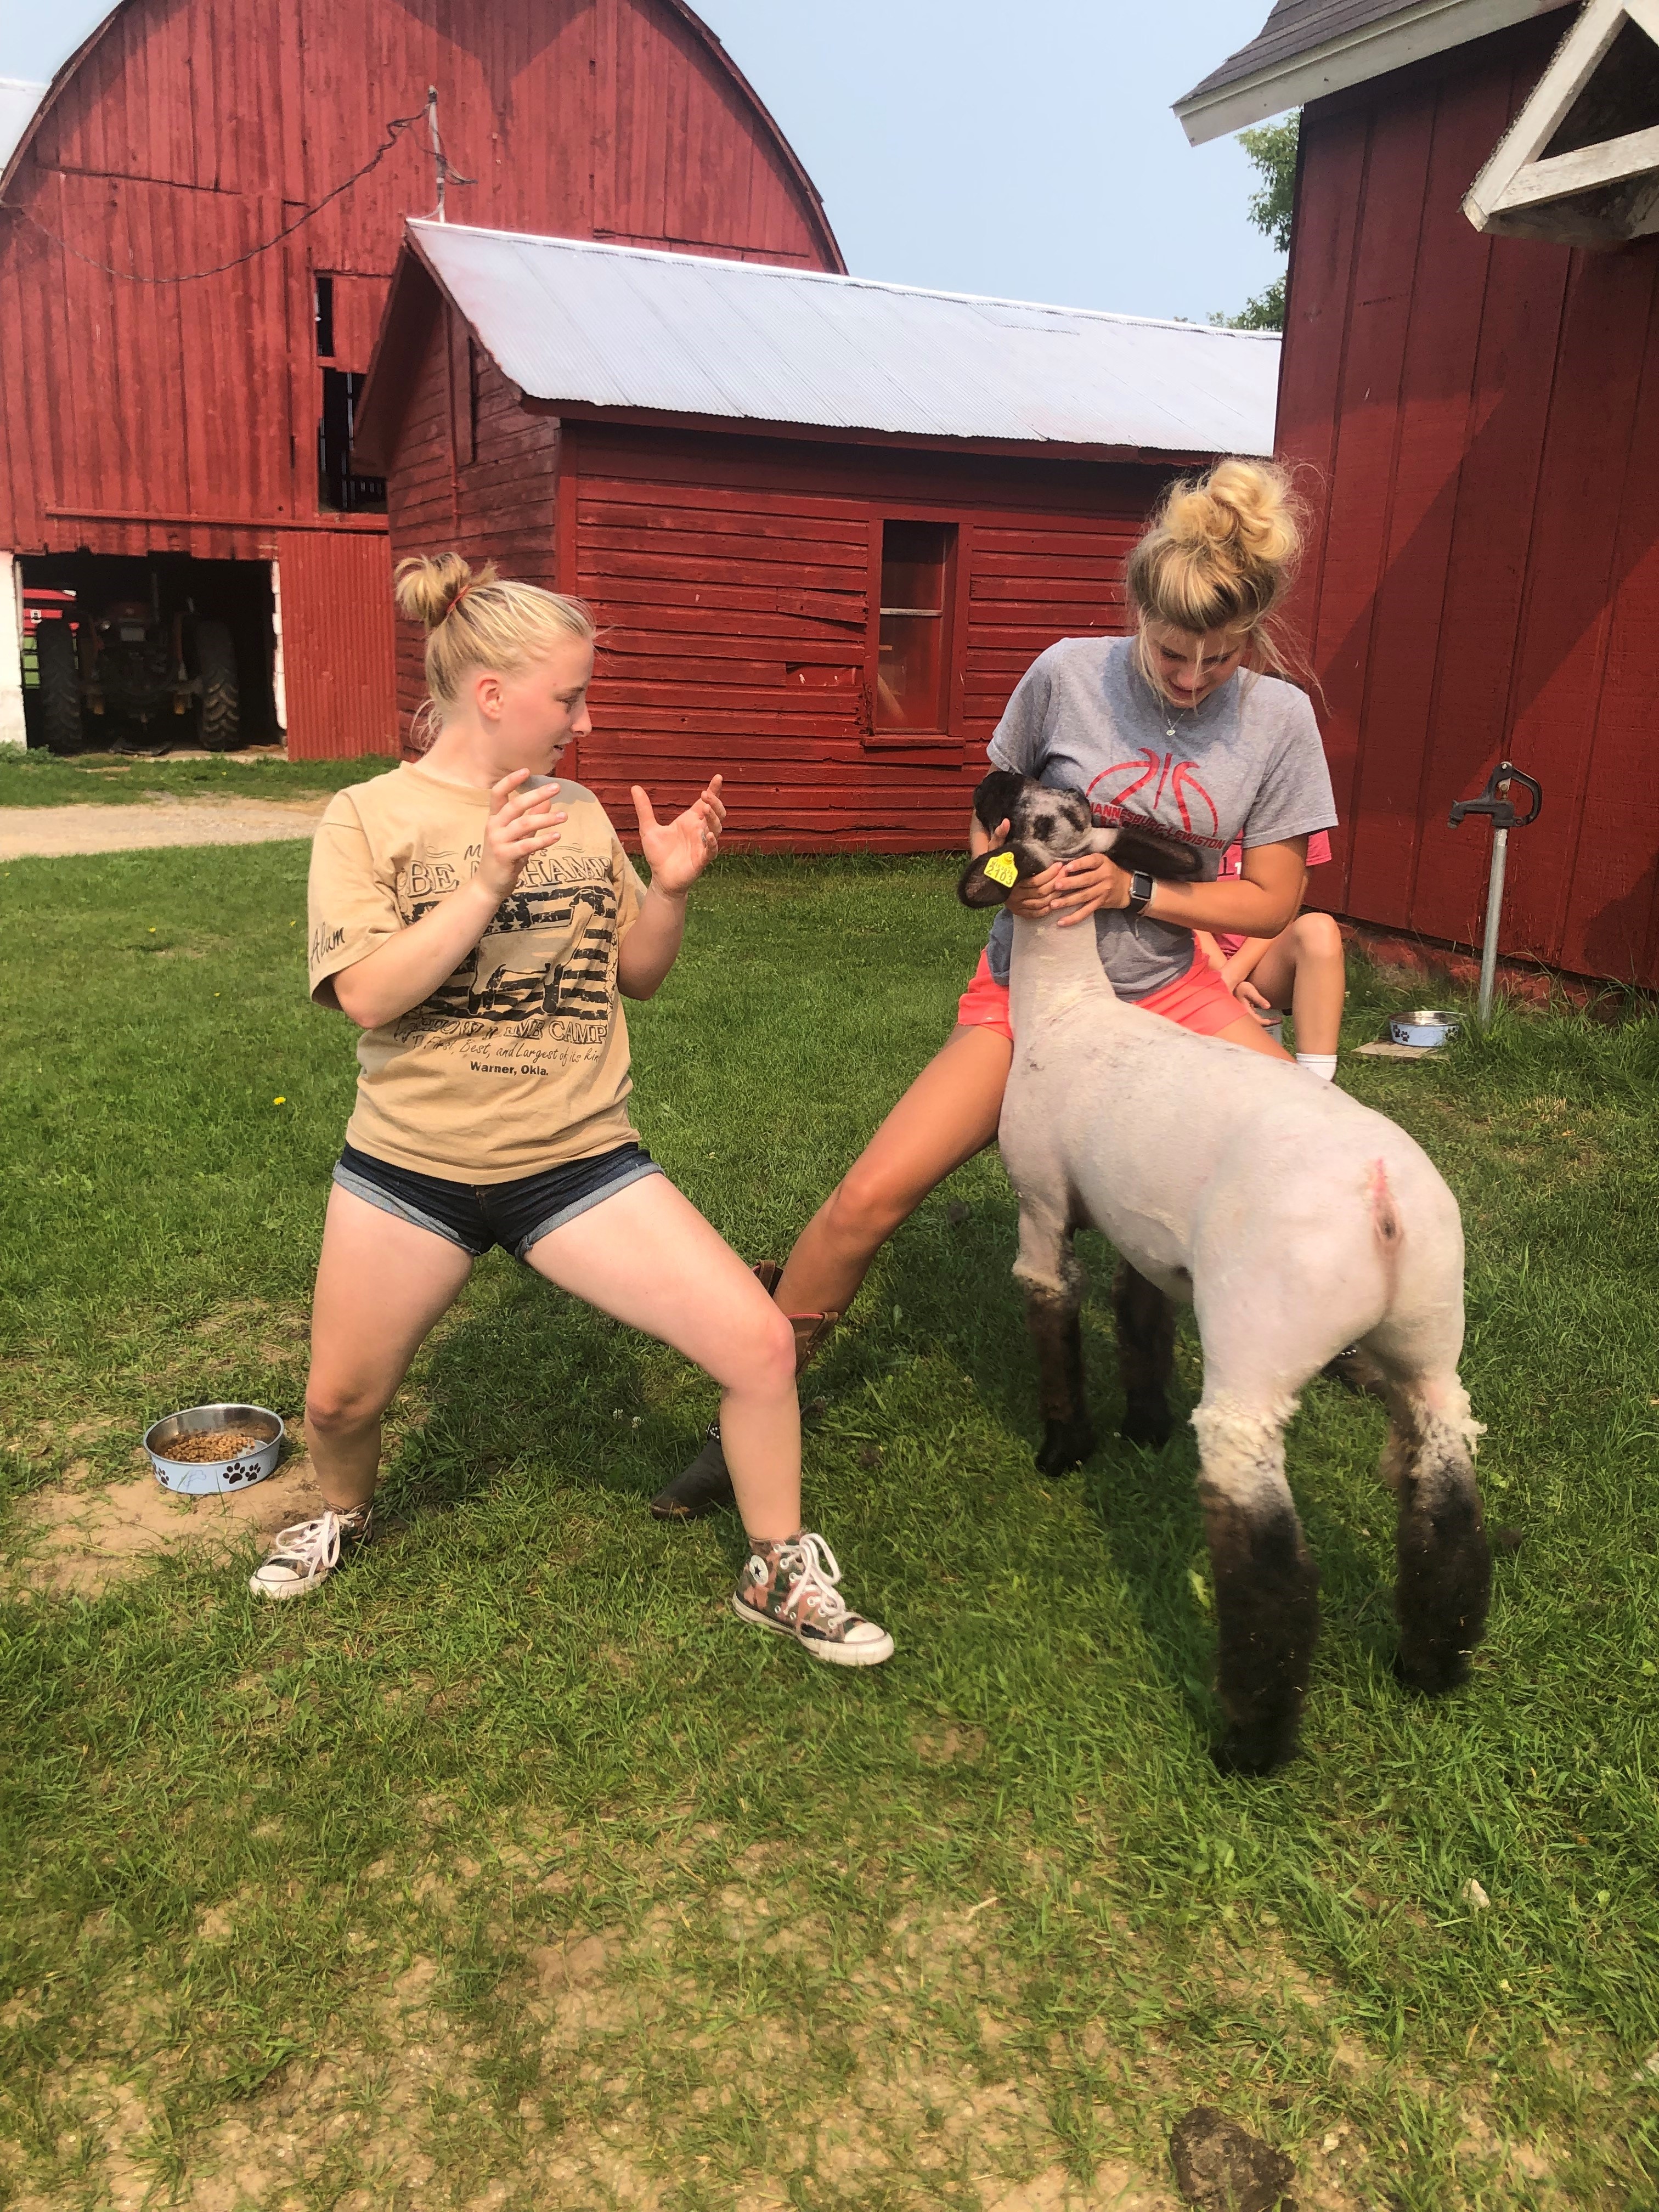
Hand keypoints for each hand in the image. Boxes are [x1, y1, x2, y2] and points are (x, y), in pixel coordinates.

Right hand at [476, 771, 565, 901]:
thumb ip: (531, 817)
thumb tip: (547, 800)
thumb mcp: (518, 835)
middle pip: (515, 805)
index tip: (527, 770)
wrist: (489, 885)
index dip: (511, 781)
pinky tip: (557, 835)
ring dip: (545, 819)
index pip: (498, 793)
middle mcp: (494, 827)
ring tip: (564, 816)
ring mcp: (498, 841)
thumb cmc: (505, 857)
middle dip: (536, 795)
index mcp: (495, 818)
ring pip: (523, 825)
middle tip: (556, 787)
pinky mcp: (504, 856)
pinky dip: (543, 840)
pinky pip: (526, 846)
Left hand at [631, 774, 725, 894]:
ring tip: (706, 808)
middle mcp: (699, 830)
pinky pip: (711, 849)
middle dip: (715, 802)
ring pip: (717, 828)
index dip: (714, 790)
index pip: (705, 803)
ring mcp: (703, 845)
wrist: (660, 878)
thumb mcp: (648, 829)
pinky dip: (712, 842)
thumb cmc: (658, 854)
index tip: (718, 777)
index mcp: (690, 821)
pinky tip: (708, 834)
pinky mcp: (702, 859)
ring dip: (714, 817)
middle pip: (716, 813)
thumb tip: (635, 787)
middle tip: (706, 793)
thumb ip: (644, 809)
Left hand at [1048, 851, 1129, 926]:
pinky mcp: (1100, 904)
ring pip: (1084, 896)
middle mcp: (1104, 876)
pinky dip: (1073, 918)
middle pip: (1086, 880)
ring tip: (1053, 904)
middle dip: (1070, 883)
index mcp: (1102, 863)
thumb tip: (1060, 866)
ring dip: (1067, 901)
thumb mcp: (1100, 862)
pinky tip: (1061, 921)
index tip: (1068, 867)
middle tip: (1056, 885)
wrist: (1126, 888)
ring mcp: (1103, 891)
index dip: (1080, 864)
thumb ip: (1085, 863)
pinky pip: (1086, 911)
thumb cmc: (1107, 872)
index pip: (1091, 862)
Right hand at [1232, 978, 1277, 1024]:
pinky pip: (1254, 1016)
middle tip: (1279, 1020)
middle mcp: (1244, 1014)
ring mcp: (1244, 1012)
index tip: (1278, 1020)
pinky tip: (1265, 1014)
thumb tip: (1268, 1007)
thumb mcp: (1250, 991)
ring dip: (1265, 1020)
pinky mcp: (1245, 1009)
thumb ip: (1259, 999)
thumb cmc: (1240, 986)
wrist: (1231, 983)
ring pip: (1255, 1020)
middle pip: (1257, 1023)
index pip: (1258, 1021)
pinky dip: (1261, 1017)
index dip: (1269, 1022)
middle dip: (1269, 1023)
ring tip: (1274, 1019)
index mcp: (1245, 1011)